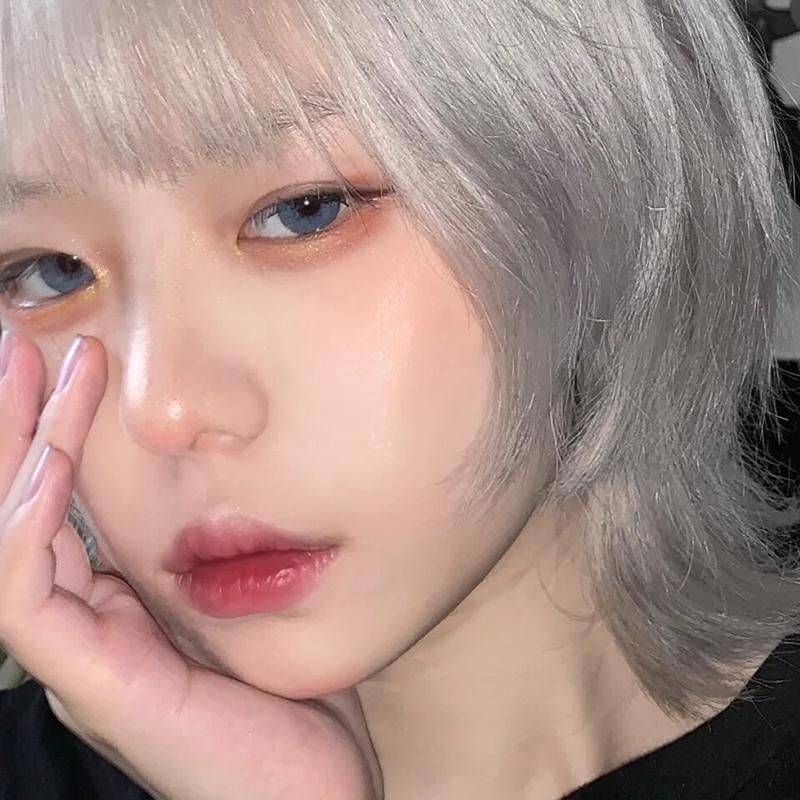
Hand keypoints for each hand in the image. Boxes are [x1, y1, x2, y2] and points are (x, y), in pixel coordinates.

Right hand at [0, 331, 382, 799]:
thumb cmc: (291, 709)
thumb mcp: (249, 610)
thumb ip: (218, 563)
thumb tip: (224, 498)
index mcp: (119, 607)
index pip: (63, 506)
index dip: (59, 431)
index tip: (79, 362)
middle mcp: (87, 627)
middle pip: (22, 508)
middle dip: (19, 421)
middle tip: (22, 340)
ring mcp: (81, 657)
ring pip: (10, 537)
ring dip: (18, 449)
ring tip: (30, 367)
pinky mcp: (94, 683)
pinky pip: (29, 593)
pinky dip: (31, 521)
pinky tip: (49, 461)